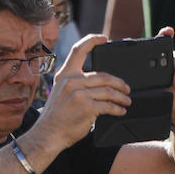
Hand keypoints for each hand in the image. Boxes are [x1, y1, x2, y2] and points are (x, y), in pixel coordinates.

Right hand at [32, 35, 131, 150]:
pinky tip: (121, 111)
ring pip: (109, 91)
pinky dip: (118, 108)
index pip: (78, 50)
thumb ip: (76, 84)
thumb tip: (100, 84)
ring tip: (126, 101)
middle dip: (119, 82)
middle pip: (103, 75)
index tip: (104, 38)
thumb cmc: (56, 117)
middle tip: (127, 89)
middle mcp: (71, 81)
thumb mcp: (61, 92)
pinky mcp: (87, 107)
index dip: (92, 40)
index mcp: (65, 75)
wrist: (48, 134)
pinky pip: (109, 105)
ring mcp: (79, 94)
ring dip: (122, 97)